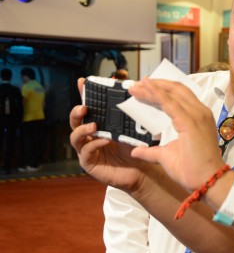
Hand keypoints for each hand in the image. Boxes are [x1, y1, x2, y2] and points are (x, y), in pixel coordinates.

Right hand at [69, 78, 157, 192]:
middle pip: (74, 121)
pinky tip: (104, 140)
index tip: (82, 81)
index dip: (83, 94)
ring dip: (82, 129)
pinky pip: (86, 152)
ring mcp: (86, 150)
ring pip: (75, 137)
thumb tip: (131, 92)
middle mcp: (88, 136)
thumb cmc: (134, 148)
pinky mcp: (89, 163)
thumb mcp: (130, 129)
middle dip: (76, 113)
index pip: (87, 108)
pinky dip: (94, 145)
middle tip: (84, 107)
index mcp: (97, 125)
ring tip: (93, 125)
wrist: (141, 170)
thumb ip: (126, 115)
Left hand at [128, 78, 224, 191]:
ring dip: (153, 87)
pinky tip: (145, 88)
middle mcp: (200, 112)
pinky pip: (170, 103)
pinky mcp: (190, 122)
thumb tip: (135, 151)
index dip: (161, 90)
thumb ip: (152, 151)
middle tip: (137, 84)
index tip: (143, 88)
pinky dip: (156, 93)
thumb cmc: (192, 171)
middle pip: (176, 89)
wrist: (207, 182)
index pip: (179, 97)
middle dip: (156, 84)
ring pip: (173, 93)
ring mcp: (197, 115)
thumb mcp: (167, 156)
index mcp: (198, 118)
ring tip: (135, 86)